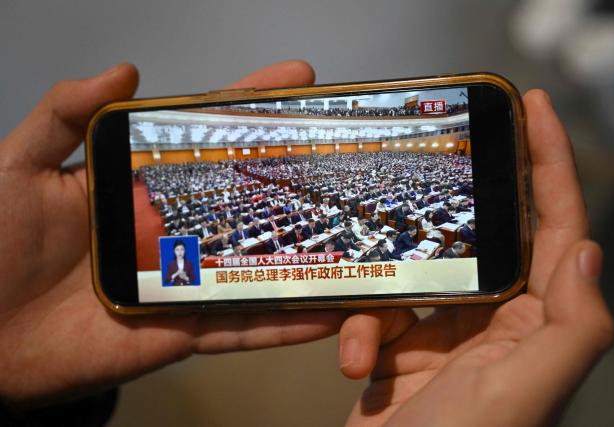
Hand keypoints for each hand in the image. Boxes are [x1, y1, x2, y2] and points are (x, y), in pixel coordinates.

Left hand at [0, 60, 348, 406]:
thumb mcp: (17, 168)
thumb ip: (64, 116)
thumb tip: (126, 71)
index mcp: (141, 186)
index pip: (205, 138)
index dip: (250, 107)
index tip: (297, 79)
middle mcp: (172, 230)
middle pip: (246, 198)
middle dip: (298, 175)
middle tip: (346, 154)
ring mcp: (184, 282)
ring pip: (257, 267)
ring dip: (306, 254)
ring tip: (359, 238)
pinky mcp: (183, 331)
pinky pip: (241, 327)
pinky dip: (284, 323)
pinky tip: (327, 312)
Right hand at [338, 91, 613, 426]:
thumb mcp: (523, 393)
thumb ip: (571, 327)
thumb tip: (582, 245)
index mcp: (540, 323)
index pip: (554, 226)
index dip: (549, 162)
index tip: (530, 105)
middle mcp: (500, 323)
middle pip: (480, 238)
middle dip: (452, 206)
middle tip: (428, 161)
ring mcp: (448, 337)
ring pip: (415, 278)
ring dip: (385, 296)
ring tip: (366, 334)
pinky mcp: (403, 352)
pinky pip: (380, 317)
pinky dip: (361, 333)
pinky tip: (352, 362)